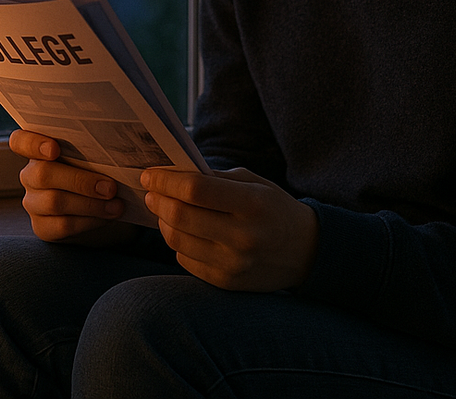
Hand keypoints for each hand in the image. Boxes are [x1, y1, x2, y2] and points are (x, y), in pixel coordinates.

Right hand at [9, 129, 136, 244]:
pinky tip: (107, 217)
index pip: (20, 141)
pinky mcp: (42, 227)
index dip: (32, 144)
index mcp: (38, 150)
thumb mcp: (94, 156)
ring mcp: (33, 202)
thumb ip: (93, 149)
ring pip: (54, 202)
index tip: (54, 148)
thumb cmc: (98, 171)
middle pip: (43, 174)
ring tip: (116, 205)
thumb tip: (114, 147)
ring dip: (91, 204)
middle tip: (110, 187)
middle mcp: (30, 175)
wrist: (102, 205)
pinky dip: (90, 221)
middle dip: (80, 181)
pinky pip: (63, 224)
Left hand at [141, 167, 317, 290]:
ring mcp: (234, 264)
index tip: (149, 174)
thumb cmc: (273, 208)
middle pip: (180, 216)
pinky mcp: (227, 283)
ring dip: (163, 222)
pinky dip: (178, 243)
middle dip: (157, 200)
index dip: (165, 180)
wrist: (306, 251)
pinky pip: (185, 260)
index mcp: (252, 203)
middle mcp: (243, 236)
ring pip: (177, 241)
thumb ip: (214, 178)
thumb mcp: (253, 183)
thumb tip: (171, 174)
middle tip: (151, 192)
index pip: (195, 189)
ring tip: (165, 210)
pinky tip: (183, 231)